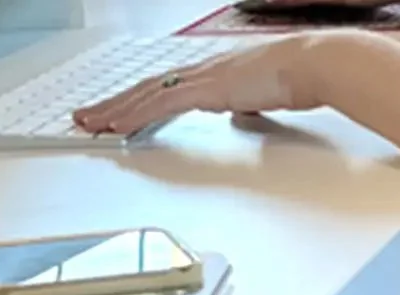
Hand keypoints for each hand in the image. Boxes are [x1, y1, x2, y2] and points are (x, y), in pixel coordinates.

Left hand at [72, 35, 324, 135]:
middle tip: (87, 116)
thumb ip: (247, 102)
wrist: (312, 64)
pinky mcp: (207, 89)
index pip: (165, 85)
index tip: (119, 109)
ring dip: (115, 109)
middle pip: (146, 87)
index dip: (138, 98)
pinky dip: (137, 115)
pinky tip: (119, 126)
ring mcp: (202, 78)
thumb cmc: (300, 75)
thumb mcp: (266, 93)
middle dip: (114, 103)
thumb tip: (241, 111)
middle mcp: (201, 71)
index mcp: (214, 72)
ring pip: (145, 93)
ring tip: (90, 123)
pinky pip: (161, 103)